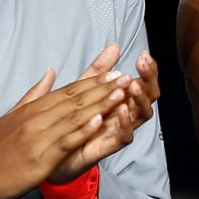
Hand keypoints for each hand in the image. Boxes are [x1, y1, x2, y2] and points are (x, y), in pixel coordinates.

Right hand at [0, 45, 132, 198]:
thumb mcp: (12, 115)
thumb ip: (34, 94)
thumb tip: (51, 72)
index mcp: (33, 108)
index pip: (68, 91)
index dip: (93, 82)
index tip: (114, 72)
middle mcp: (37, 118)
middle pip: (75, 100)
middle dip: (103, 88)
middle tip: (125, 77)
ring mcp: (39, 137)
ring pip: (74, 117)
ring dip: (100, 104)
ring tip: (121, 93)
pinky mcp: (40, 157)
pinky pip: (66, 141)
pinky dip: (84, 129)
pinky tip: (100, 120)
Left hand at [47, 50, 161, 183]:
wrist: (50, 152)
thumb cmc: (71, 121)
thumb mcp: (83, 89)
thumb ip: (100, 69)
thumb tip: (114, 46)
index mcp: (121, 100)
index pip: (143, 83)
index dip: (147, 70)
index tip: (144, 55)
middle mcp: (123, 115)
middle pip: (148, 97)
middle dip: (148, 81)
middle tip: (142, 66)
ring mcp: (116, 131)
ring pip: (140, 117)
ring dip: (139, 100)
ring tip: (132, 86)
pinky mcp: (105, 147)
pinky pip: (122, 138)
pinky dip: (124, 124)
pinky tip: (120, 110)